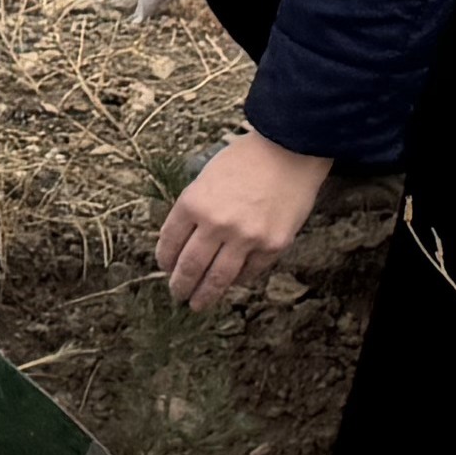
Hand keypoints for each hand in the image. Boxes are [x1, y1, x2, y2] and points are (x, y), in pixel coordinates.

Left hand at [153, 131, 333, 306]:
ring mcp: (246, 238)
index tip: (166, 268)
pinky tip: (232, 282)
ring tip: (198, 303)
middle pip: (190, 267)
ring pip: (218, 278)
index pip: (170, 242)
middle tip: (177, 294)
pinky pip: (249, 272)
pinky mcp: (272, 246)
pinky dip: (238, 279)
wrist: (290, 151)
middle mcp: (216, 224)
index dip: (165, 259)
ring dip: (205, 295)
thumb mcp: (206, 177)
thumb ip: (194, 208)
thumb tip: (183, 241)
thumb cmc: (246, 159)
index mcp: (193, 203)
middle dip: (180, 285)